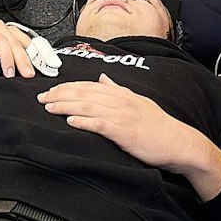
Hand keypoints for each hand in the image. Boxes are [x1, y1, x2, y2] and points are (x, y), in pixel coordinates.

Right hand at [0, 19, 37, 104]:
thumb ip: (12, 63)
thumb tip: (31, 71)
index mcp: (7, 33)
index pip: (26, 40)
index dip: (37, 53)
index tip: (45, 67)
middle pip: (15, 41)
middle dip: (23, 59)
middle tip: (27, 74)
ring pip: (1, 41)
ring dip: (7, 58)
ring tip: (9, 74)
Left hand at [38, 73, 220, 199]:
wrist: (179, 143)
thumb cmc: (159, 125)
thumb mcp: (139, 101)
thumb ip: (119, 89)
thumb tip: (103, 77)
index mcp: (122, 93)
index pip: (89, 85)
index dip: (67, 86)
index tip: (51, 90)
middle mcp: (121, 101)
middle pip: (84, 93)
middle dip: (60, 94)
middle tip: (42, 98)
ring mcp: (123, 116)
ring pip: (88, 105)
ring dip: (66, 105)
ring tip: (49, 108)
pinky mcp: (125, 132)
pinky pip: (100, 124)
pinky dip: (84, 120)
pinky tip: (70, 121)